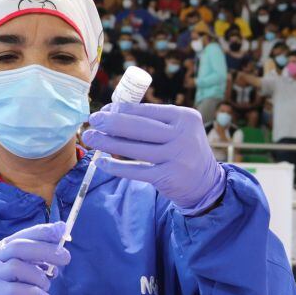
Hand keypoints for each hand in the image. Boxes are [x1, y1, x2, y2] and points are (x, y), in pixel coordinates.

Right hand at [0, 222, 71, 294]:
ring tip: (46, 287)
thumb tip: (61, 249)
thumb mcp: (27, 275)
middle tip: (66, 258)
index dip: (42, 231)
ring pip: (17, 267)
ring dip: (40, 277)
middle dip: (46, 250)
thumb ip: (39, 261)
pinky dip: (36, 293)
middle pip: (19, 247)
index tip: (62, 229)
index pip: (21, 236)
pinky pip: (17, 290)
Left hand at [84, 103, 225, 213]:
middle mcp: (183, 136)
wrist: (205, 184)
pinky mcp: (167, 178)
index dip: (122, 110)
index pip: (148, 110)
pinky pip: (135, 170)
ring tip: (90, 138)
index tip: (104, 110)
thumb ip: (153, 121)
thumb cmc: (184, 151)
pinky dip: (116, 166)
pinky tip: (102, 162)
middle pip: (139, 128)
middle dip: (111, 123)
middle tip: (92, 120)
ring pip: (134, 149)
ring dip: (107, 143)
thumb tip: (112, 112)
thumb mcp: (179, 130)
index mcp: (185, 118)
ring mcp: (176, 158)